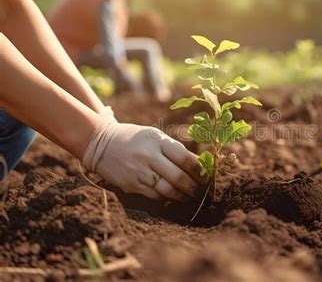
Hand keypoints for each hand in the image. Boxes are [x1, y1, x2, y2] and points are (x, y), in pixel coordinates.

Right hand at [82, 120, 207, 200]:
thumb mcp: (154, 136)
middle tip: (203, 193)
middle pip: (178, 177)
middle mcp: (148, 156)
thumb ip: (175, 149)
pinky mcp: (131, 185)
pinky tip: (174, 199)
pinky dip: (167, 199)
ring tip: (192, 199)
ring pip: (168, 190)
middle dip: (194, 188)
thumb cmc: (135, 139)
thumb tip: (200, 164)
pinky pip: (154, 196)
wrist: (100, 143)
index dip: (199, 170)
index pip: (184, 158)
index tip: (206, 178)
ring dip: (183, 197)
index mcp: (157, 141)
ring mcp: (139, 172)